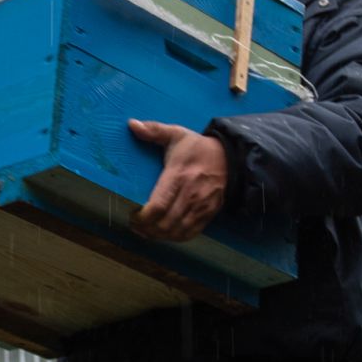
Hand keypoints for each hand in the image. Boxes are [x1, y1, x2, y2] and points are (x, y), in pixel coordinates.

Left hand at [128, 119, 227, 241]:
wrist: (230, 157)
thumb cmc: (198, 147)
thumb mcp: (177, 134)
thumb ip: (154, 130)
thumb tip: (132, 124)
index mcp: (179, 176)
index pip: (158, 206)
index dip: (142, 217)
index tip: (132, 216)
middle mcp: (190, 194)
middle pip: (165, 223)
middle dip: (146, 229)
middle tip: (135, 225)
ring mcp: (201, 207)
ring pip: (176, 232)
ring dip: (159, 236)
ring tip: (146, 231)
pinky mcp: (208, 214)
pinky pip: (190, 234)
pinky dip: (175, 238)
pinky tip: (164, 234)